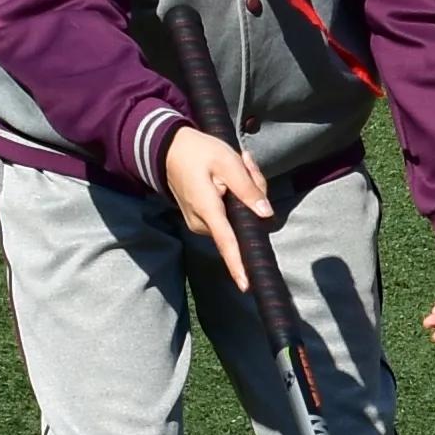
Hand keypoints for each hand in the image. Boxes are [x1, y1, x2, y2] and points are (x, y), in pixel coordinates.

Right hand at [161, 130, 271, 286]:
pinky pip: (227, 215)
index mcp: (207, 209)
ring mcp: (199, 223)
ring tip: (237, 165)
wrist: (167, 149)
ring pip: (237, 218)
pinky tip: (228, 176)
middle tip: (247, 163)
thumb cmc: (198, 152)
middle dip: (254, 196)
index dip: (238, 265)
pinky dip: (234, 197)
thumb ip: (248, 188)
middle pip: (241, 223)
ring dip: (245, 194)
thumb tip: (267, 214)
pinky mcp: (201, 220)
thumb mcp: (227, 161)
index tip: (247, 285)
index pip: (227, 242)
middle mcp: (201, 222)